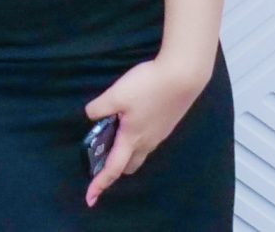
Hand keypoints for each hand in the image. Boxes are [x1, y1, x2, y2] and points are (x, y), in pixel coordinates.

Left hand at [84, 55, 211, 206]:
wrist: (183, 76)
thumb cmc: (148, 86)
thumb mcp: (116, 94)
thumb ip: (99, 107)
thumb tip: (91, 115)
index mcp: (132, 139)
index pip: (113, 168)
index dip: (100, 183)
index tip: (90, 198)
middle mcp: (148, 142)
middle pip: (129, 165)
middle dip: (114, 167)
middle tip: (100, 158)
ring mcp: (160, 134)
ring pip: (140, 152)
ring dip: (126, 152)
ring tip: (113, 136)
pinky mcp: (167, 124)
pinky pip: (148, 140)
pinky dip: (136, 139)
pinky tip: (131, 121)